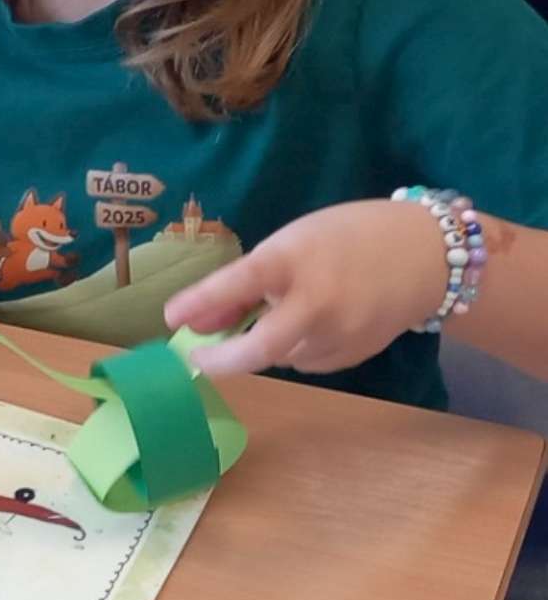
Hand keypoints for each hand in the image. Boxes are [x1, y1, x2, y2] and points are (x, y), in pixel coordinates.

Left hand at [166, 201, 448, 378]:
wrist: (428, 254)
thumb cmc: (347, 238)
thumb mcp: (291, 244)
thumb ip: (244, 283)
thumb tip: (193, 320)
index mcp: (297, 260)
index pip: (241, 281)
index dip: (202, 301)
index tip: (170, 318)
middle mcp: (319, 302)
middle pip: (260, 349)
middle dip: (221, 360)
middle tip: (196, 358)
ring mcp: (341, 334)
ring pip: (279, 356)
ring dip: (263, 345)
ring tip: (279, 313)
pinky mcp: (354, 355)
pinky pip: (305, 361)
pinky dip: (293, 348)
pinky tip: (311, 323)